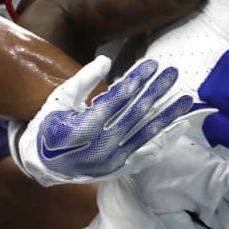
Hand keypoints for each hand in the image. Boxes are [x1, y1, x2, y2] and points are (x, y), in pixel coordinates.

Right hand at [13, 56, 199, 186]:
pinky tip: (180, 126)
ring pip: (147, 134)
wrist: (43, 166)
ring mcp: (112, 160)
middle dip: (157, 90)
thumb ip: (83, 80)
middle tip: (173, 72)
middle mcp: (100, 146)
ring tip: (185, 97)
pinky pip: (147, 154)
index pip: (118, 99)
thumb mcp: (59, 100)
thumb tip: (106, 60)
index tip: (153, 63)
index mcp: (82, 128)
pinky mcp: (119, 168)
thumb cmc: (49, 127)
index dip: (137, 79)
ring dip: (168, 114)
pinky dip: (165, 140)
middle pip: (136, 114)